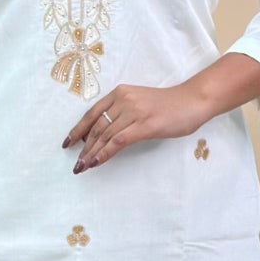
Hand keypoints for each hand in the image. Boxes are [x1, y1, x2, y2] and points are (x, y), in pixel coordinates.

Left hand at [63, 83, 208, 171]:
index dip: (77, 129)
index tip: (68, 143)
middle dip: (83, 147)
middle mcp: (124, 100)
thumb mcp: (140, 103)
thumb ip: (122, 113)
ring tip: (82, 167)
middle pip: (96, 127)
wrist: (192, 101)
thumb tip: (103, 134)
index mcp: (120, 93)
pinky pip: (118, 141)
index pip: (92, 113)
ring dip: (91, 154)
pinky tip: (96, 163)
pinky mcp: (144, 125)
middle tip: (76, 164)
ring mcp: (134, 112)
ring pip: (105, 135)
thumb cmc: (168, 105)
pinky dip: (104, 153)